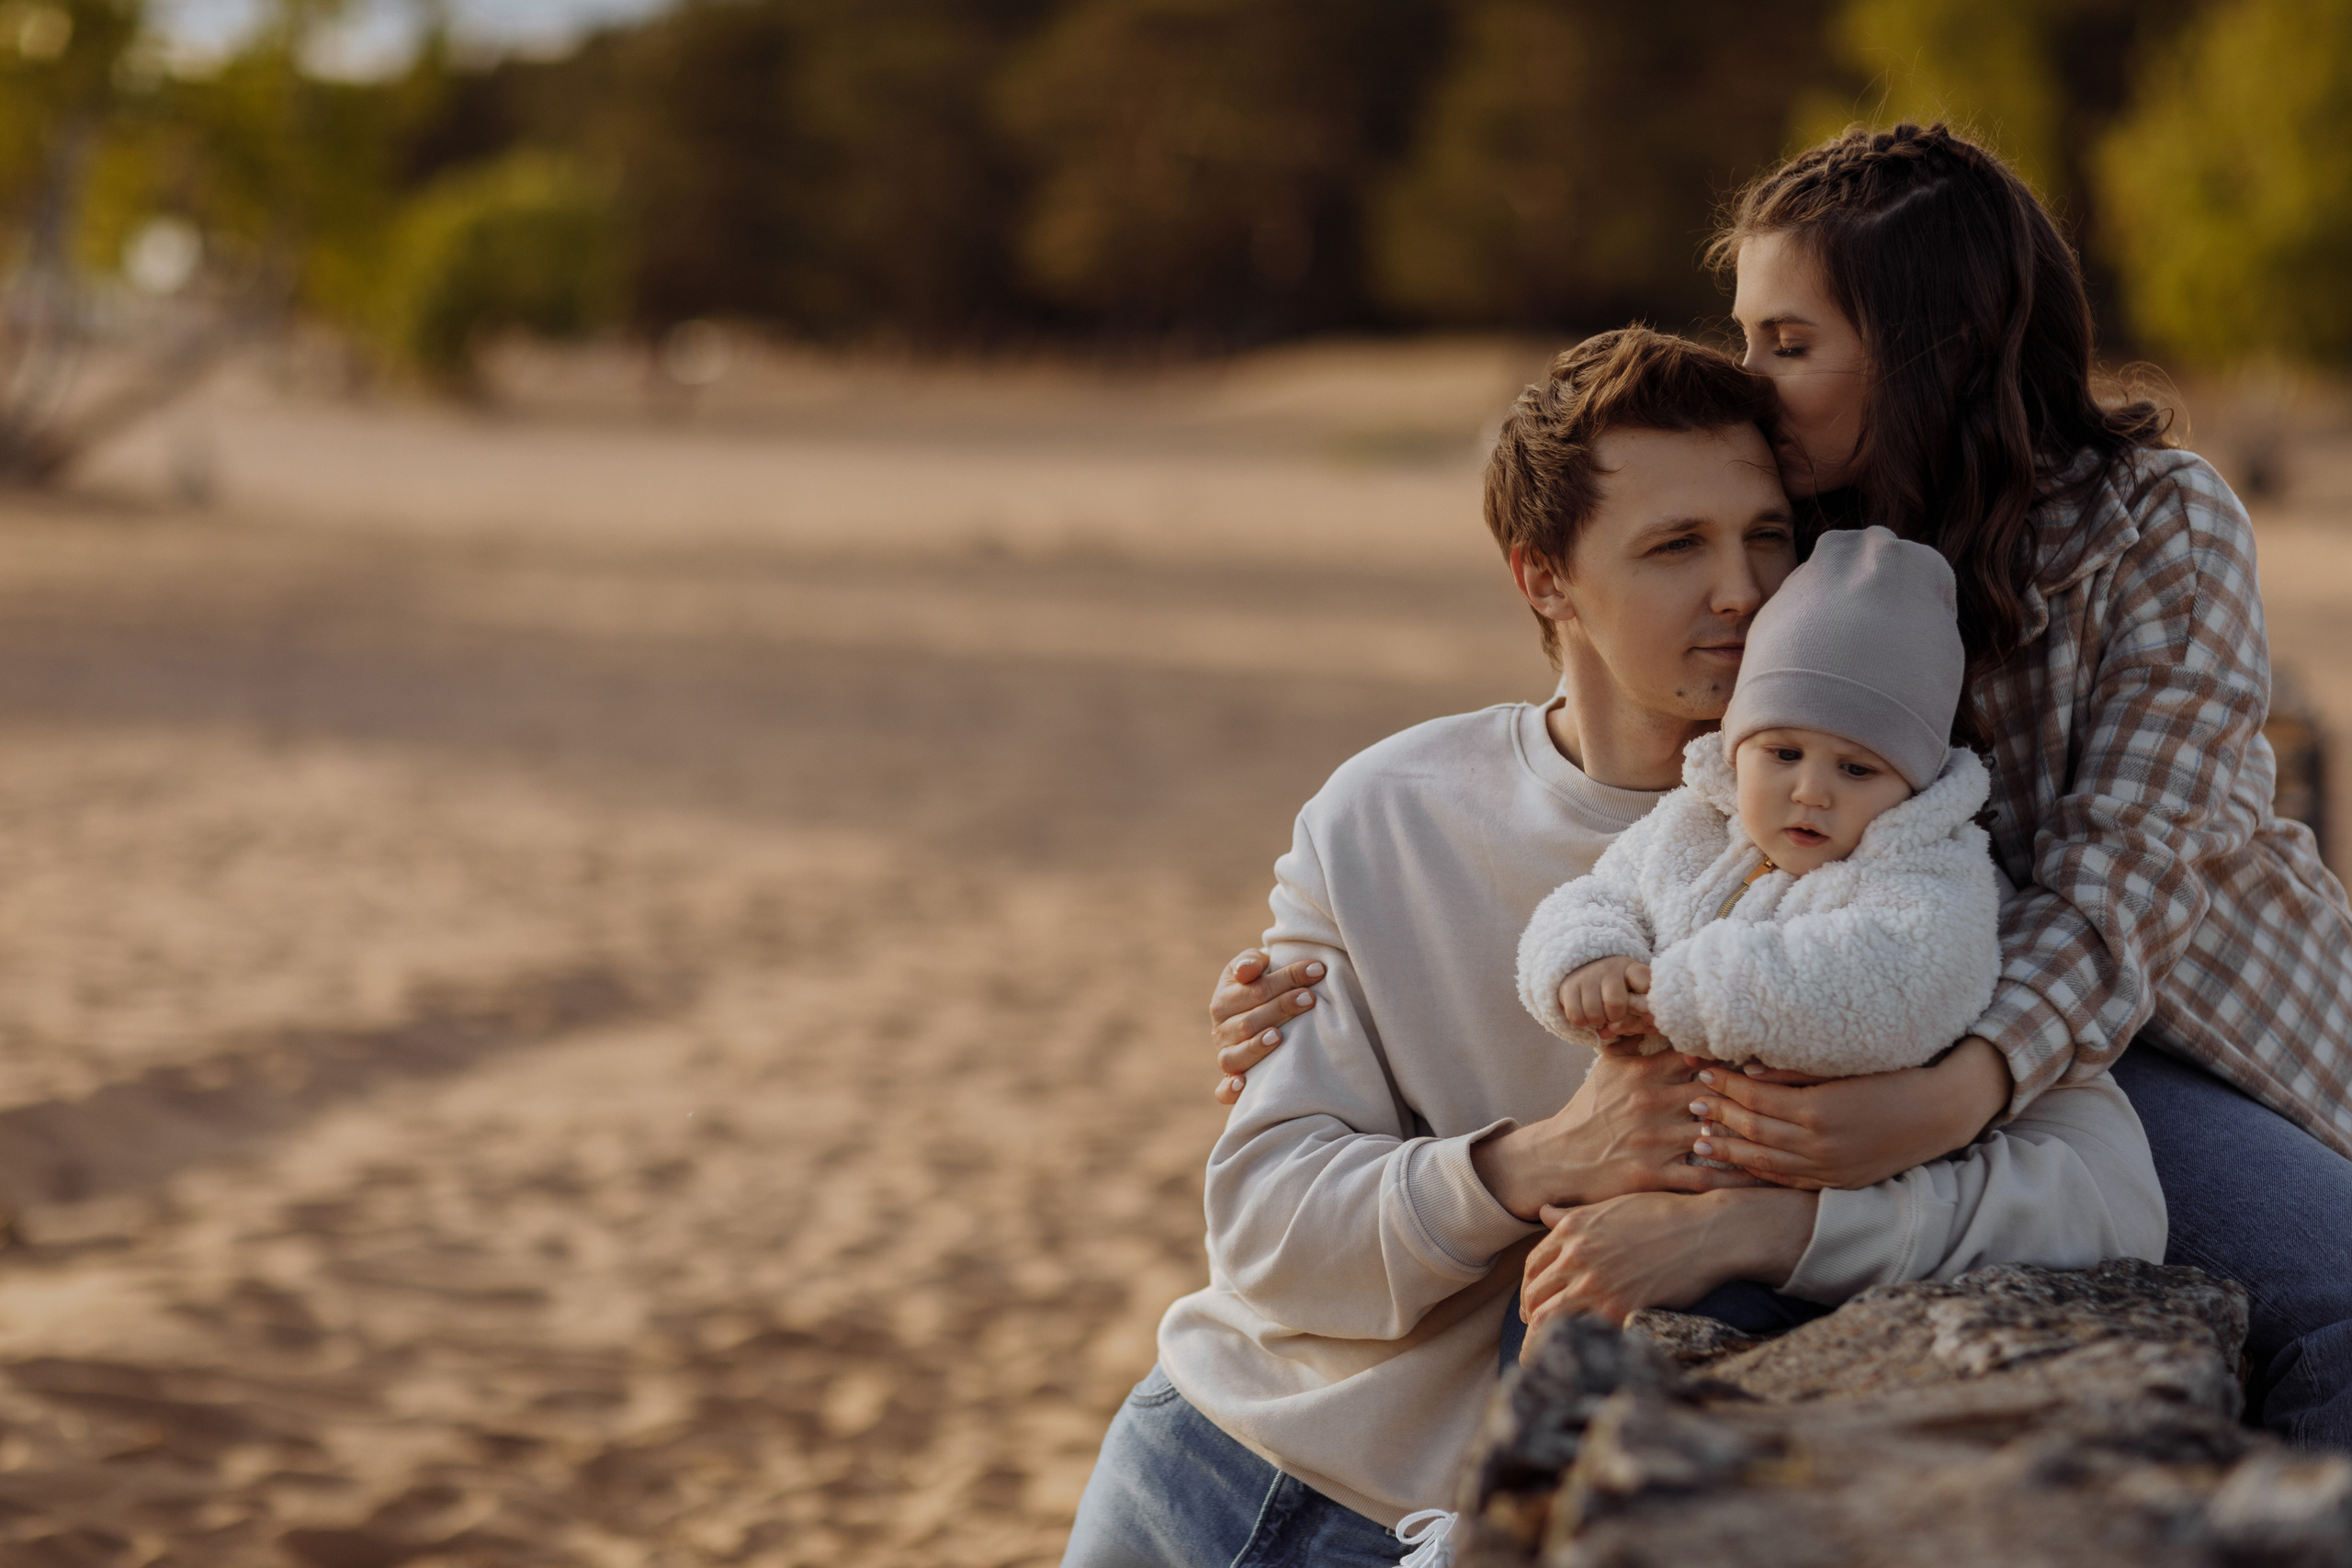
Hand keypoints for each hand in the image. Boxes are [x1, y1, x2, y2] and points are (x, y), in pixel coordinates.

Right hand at [1209, 949, 1326, 1102]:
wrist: (1259, 1010)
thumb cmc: (1264, 984)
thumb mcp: (1255, 966)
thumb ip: (1251, 961)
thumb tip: (1247, 972)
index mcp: (1224, 999)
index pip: (1254, 989)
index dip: (1285, 978)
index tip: (1316, 971)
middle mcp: (1221, 1029)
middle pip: (1248, 1022)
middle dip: (1280, 1008)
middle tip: (1309, 999)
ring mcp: (1226, 1055)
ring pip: (1235, 1055)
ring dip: (1256, 1046)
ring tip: (1278, 1037)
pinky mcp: (1231, 1079)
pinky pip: (1223, 1090)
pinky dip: (1230, 1090)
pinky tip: (1243, 1084)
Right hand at [1470, 1045, 1760, 1220]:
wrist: (1558, 1158)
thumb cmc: (1589, 1109)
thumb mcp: (1607, 1066)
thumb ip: (1634, 1036)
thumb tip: (1651, 1004)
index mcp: (1645, 1072)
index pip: (1700, 1056)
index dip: (1735, 1058)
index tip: (1765, 1061)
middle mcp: (1652, 1102)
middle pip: (1717, 1093)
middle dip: (1751, 1097)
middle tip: (1788, 1099)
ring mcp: (1654, 1140)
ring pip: (1716, 1134)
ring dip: (1750, 1137)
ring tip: (1786, 1136)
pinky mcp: (1653, 1175)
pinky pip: (1705, 1177)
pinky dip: (1736, 1178)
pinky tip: (1763, 1177)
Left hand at [1519, 1187, 1818, 1331]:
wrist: (1706, 1232)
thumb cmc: (1664, 1214)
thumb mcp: (1612, 1206)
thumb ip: (1573, 1215)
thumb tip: (1542, 1210)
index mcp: (1572, 1229)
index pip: (1533, 1267)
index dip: (1530, 1288)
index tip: (1533, 1303)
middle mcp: (1576, 1255)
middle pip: (1536, 1294)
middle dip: (1533, 1314)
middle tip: (1537, 1329)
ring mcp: (1595, 1282)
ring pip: (1550, 1317)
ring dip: (1545, 1334)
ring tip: (1548, 1347)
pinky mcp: (1618, 1308)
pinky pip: (1583, 1330)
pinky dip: (1576, 1341)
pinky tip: (1579, 1350)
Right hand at [1556, 957, 1652, 1040]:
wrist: (1586, 970)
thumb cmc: (1618, 989)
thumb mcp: (1635, 993)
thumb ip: (1646, 1008)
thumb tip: (1653, 1021)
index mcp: (1631, 969)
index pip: (1644, 983)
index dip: (1646, 1003)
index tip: (1646, 1010)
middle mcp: (1609, 968)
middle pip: (1615, 1003)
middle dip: (1616, 1016)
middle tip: (1615, 1015)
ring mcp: (1587, 976)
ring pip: (1594, 1013)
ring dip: (1598, 1021)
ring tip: (1601, 1014)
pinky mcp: (1568, 987)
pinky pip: (1576, 1016)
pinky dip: (1582, 1021)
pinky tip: (1587, 1014)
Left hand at [1686, 1036, 2012, 1189]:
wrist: (1940, 1113)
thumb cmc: (1893, 1078)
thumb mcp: (1842, 1067)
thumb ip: (1793, 1072)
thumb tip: (1748, 1068)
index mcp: (1818, 1110)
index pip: (1755, 1097)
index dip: (1726, 1083)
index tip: (1702, 1071)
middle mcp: (1818, 1144)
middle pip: (1753, 1129)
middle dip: (1719, 1114)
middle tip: (1692, 1101)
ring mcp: (1827, 1169)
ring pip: (1763, 1161)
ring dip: (1728, 1150)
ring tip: (1700, 1138)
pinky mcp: (1837, 1182)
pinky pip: (1787, 1181)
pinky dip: (1757, 1174)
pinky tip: (1737, 1165)